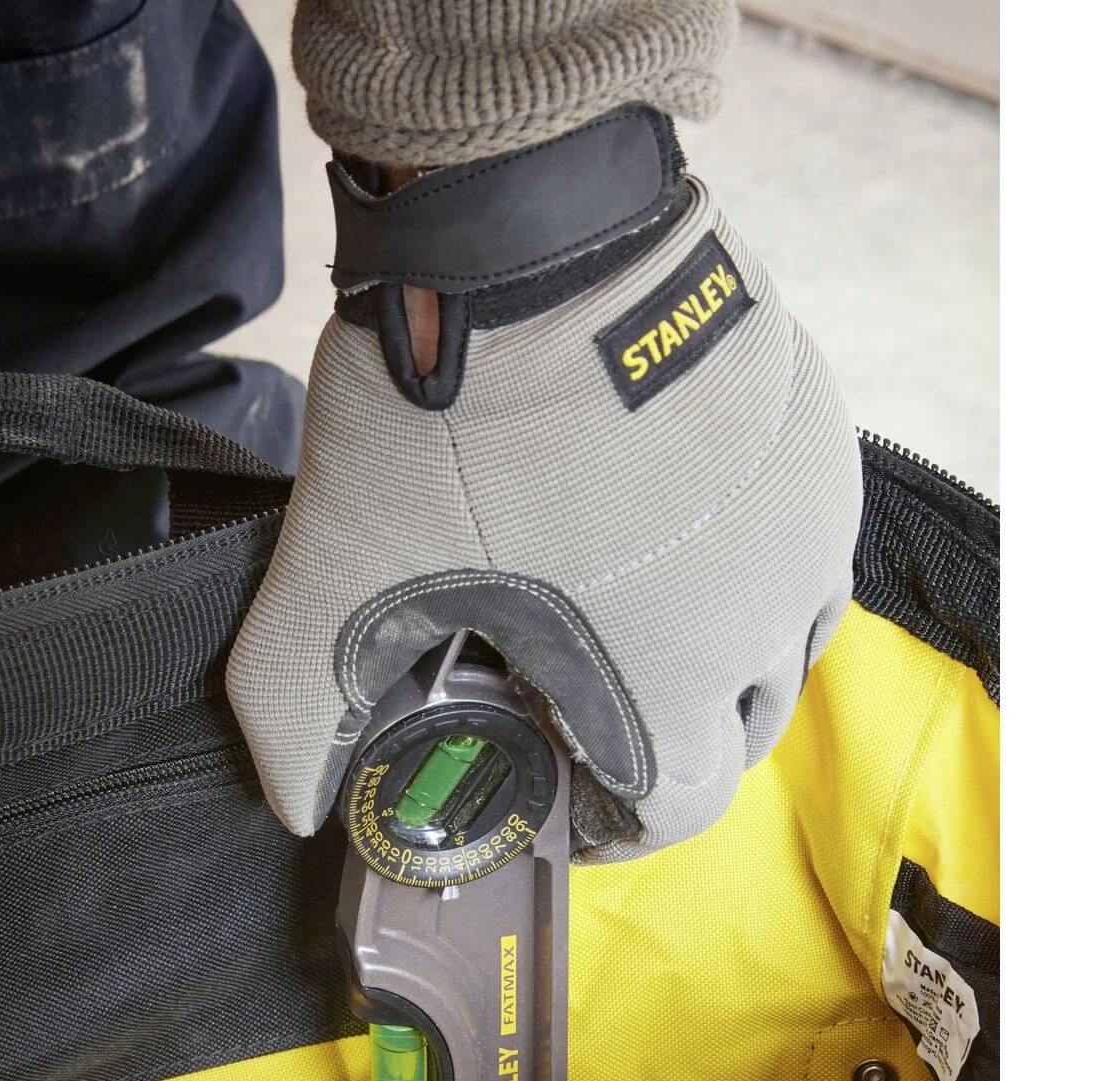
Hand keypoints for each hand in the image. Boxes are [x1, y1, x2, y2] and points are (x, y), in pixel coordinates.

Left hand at [227, 108, 860, 859]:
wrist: (529, 221)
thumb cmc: (444, 414)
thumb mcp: (336, 578)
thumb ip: (296, 713)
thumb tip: (296, 805)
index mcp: (665, 671)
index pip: (676, 808)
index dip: (614, 825)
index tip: (565, 797)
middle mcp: (762, 612)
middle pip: (737, 733)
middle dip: (665, 748)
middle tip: (588, 712)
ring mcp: (804, 520)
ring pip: (785, 645)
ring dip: (719, 665)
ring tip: (634, 626)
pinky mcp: (817, 436)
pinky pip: (807, 545)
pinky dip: (752, 572)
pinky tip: (676, 538)